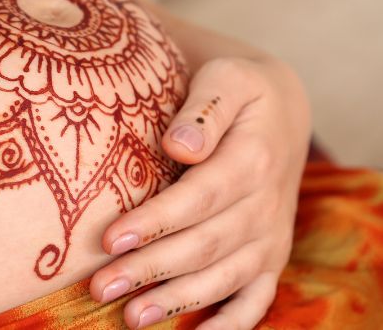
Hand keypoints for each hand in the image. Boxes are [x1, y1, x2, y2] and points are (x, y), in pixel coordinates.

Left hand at [89, 56, 310, 328]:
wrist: (282, 111)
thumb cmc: (240, 91)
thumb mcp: (228, 78)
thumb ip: (205, 108)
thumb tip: (180, 145)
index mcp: (253, 159)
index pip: (200, 198)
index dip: (156, 222)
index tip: (110, 239)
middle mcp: (267, 205)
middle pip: (205, 245)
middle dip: (151, 270)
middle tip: (100, 286)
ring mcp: (271, 237)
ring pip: (225, 278)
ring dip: (178, 301)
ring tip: (131, 317)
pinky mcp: (271, 257)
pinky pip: (257, 299)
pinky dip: (232, 324)